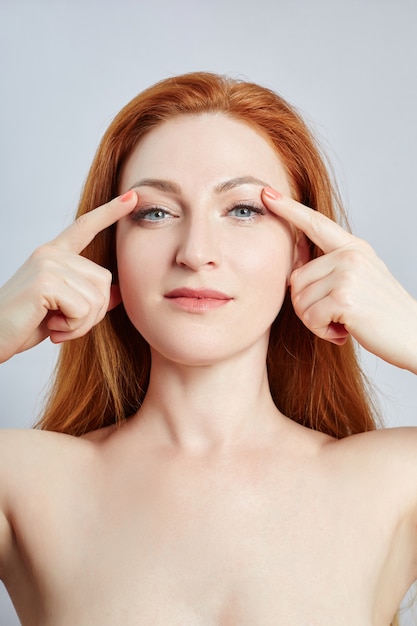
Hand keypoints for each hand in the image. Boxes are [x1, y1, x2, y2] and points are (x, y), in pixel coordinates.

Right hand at [0, 191, 137, 363]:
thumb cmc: (25, 323)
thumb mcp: (63, 309)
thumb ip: (88, 298)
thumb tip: (120, 293)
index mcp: (54, 255)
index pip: (85, 227)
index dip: (110, 213)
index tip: (132, 197)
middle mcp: (51, 254)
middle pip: (105, 281)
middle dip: (93, 314)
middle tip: (65, 324)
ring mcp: (48, 264)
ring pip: (97, 299)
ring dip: (82, 324)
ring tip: (56, 326)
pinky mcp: (45, 281)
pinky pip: (83, 310)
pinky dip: (73, 327)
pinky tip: (52, 328)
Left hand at [262, 187, 416, 372]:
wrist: (413, 336)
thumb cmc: (383, 314)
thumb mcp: (361, 280)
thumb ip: (332, 269)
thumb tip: (293, 272)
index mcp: (354, 248)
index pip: (316, 224)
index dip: (289, 209)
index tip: (267, 193)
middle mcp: (350, 256)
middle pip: (296, 279)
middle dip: (307, 306)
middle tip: (334, 316)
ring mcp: (347, 274)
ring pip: (299, 300)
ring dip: (314, 320)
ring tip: (341, 322)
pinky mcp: (343, 297)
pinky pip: (310, 317)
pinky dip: (321, 330)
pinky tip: (342, 331)